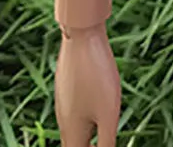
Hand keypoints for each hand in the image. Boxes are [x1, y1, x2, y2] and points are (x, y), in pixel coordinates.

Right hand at [56, 25, 120, 145]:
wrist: (81, 36)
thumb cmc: (96, 75)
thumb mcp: (108, 113)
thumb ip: (107, 142)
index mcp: (72, 132)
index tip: (108, 144)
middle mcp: (63, 120)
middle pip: (75, 144)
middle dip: (91, 145)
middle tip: (106, 140)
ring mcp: (64, 101)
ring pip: (76, 128)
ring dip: (90, 134)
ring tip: (105, 132)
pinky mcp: (68, 87)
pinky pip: (77, 110)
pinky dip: (88, 117)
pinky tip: (99, 107)